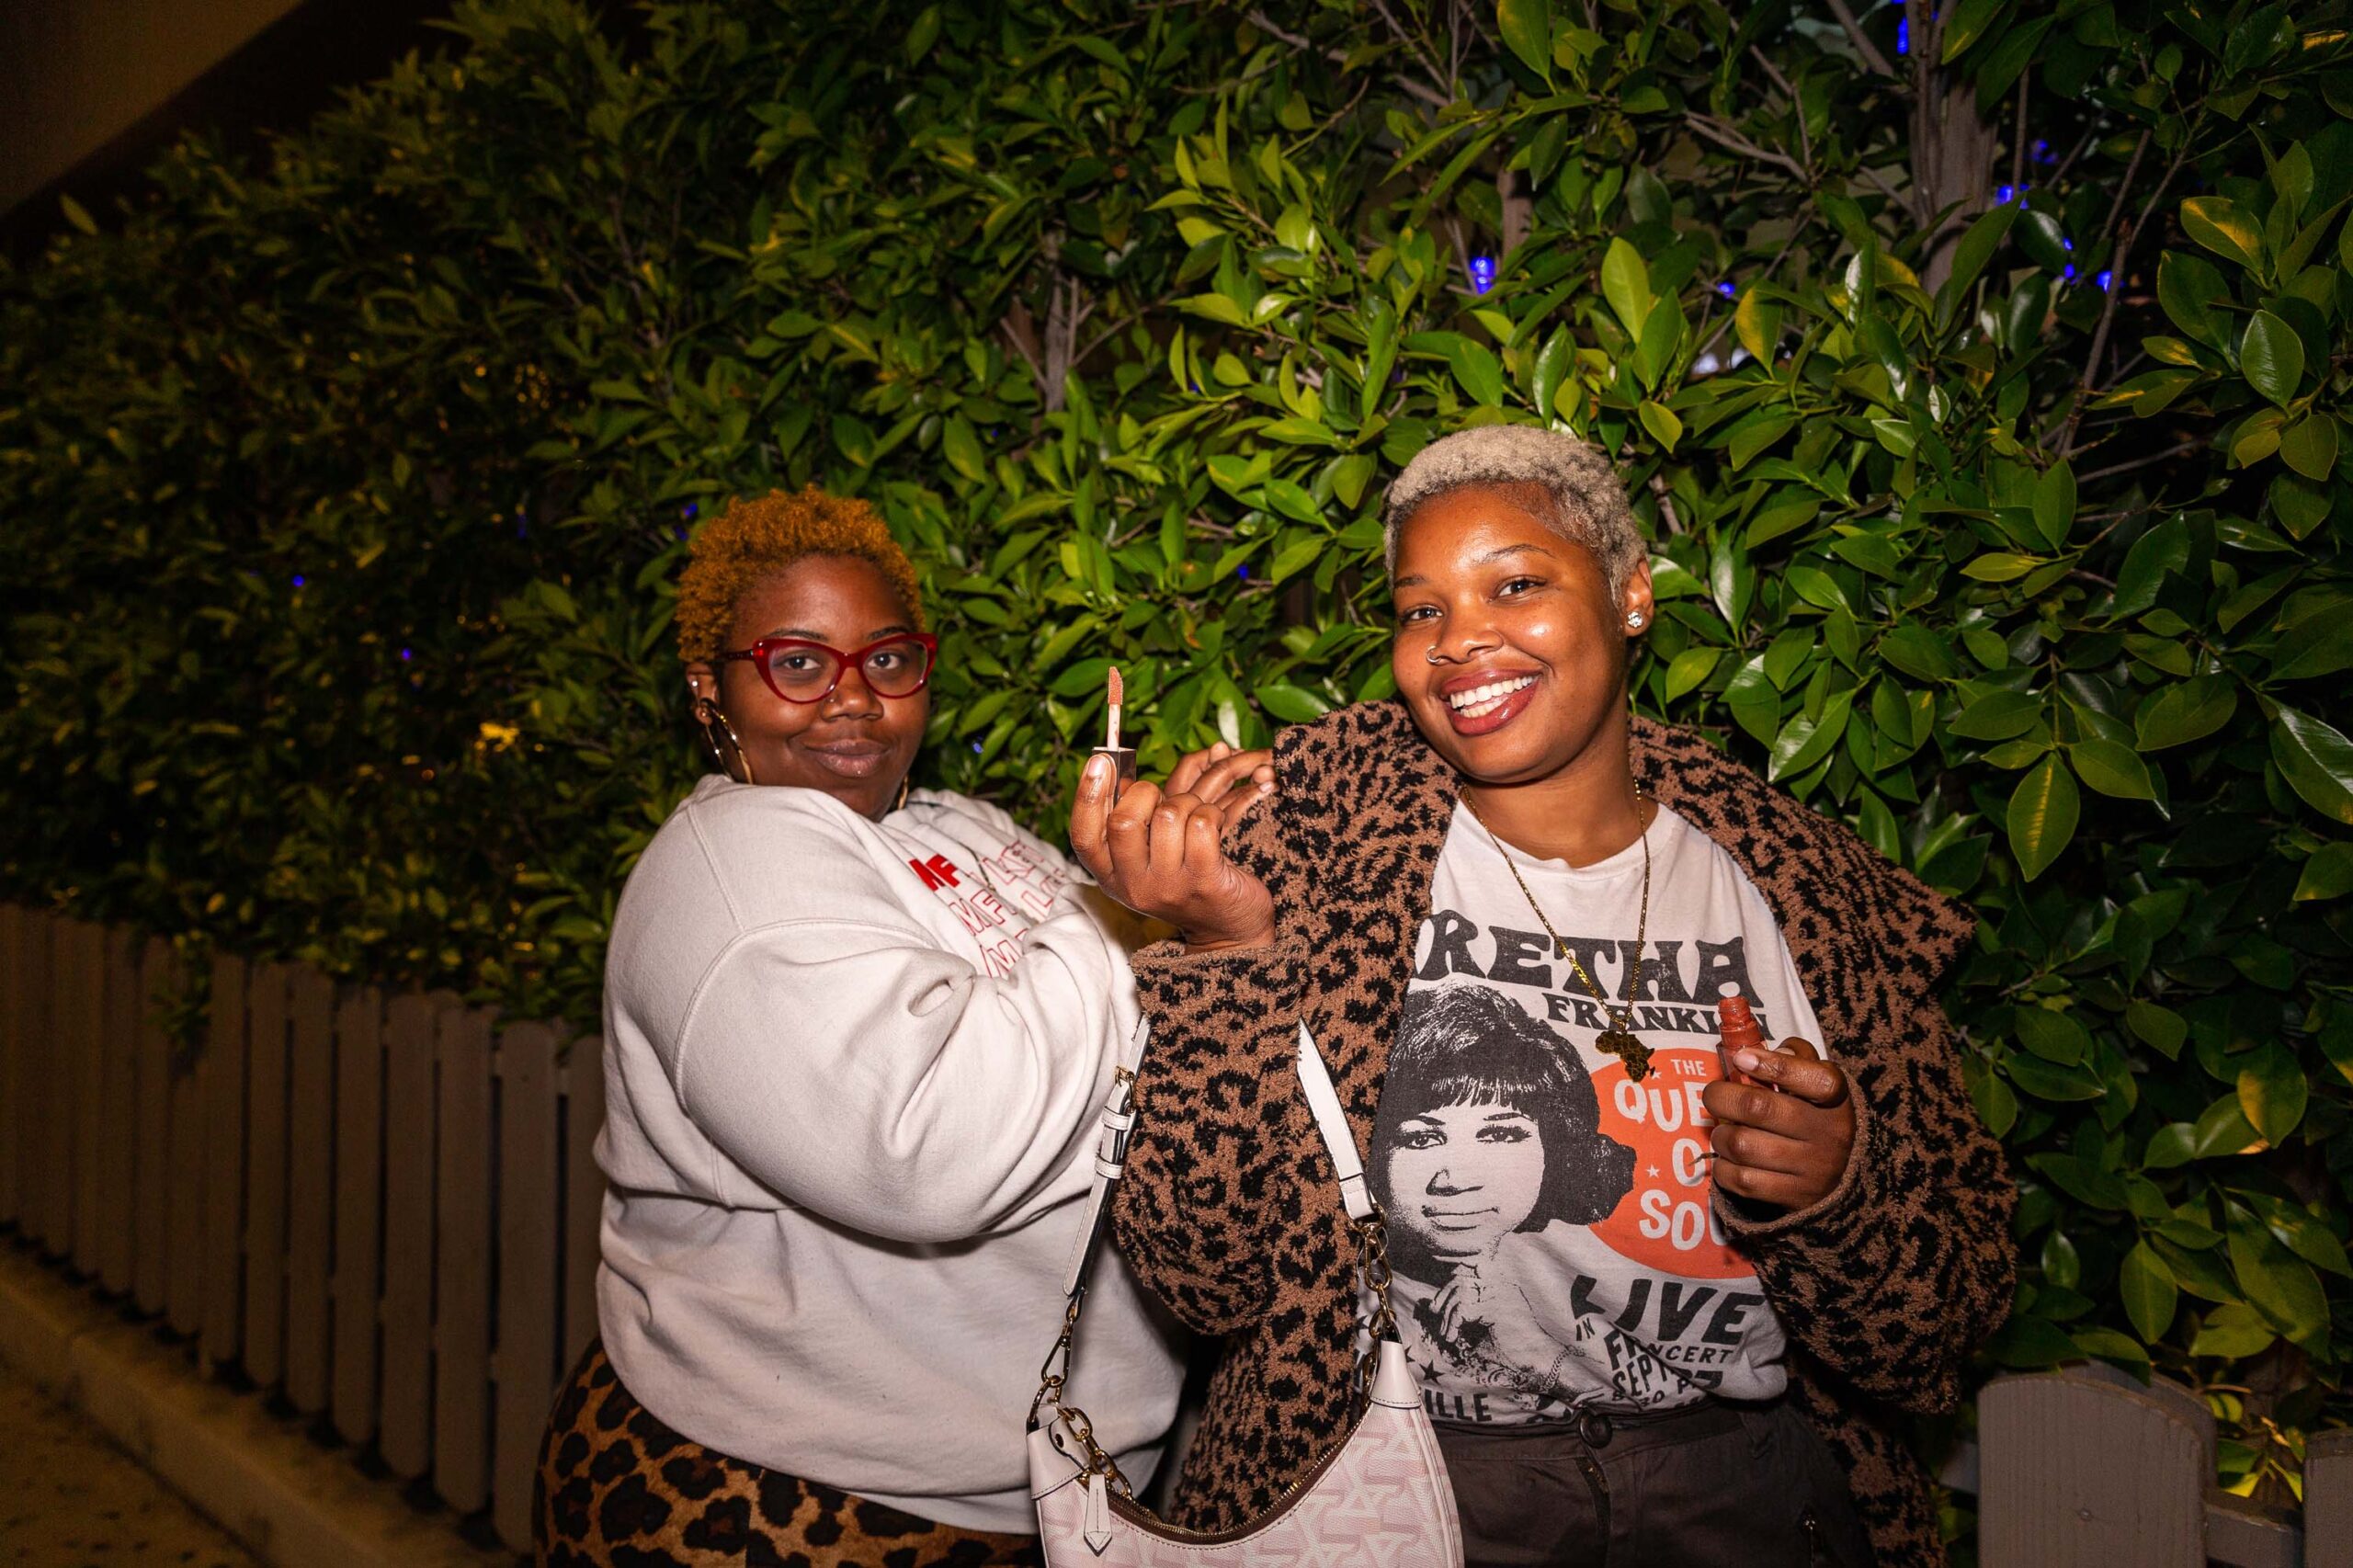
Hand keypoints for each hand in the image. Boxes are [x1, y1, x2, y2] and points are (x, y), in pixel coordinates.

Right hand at [1069, 742, 1275, 949]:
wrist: (1228, 929)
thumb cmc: (1185, 879)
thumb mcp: (1145, 860)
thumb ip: (1127, 824)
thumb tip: (1115, 774)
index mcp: (1112, 877)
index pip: (1083, 837)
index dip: (1087, 795)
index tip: (1100, 761)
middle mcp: (1134, 886)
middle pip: (1123, 821)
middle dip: (1147, 794)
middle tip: (1164, 800)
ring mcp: (1169, 887)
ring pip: (1168, 814)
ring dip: (1188, 803)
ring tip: (1195, 816)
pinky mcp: (1204, 881)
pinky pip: (1201, 822)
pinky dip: (1211, 813)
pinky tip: (1215, 825)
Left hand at [1432, 1257, 1559, 1376]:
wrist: (1539, 1359)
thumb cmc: (1513, 1347)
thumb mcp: (1483, 1327)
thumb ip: (1464, 1314)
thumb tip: (1434, 1306)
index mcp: (1501, 1282)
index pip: (1468, 1273)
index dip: (1449, 1287)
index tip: (1437, 1304)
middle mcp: (1501, 1282)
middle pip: (1462, 1279)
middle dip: (1443, 1296)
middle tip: (1433, 1312)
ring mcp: (1500, 1292)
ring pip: (1461, 1294)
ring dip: (1448, 1314)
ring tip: (1446, 1333)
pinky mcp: (1496, 1305)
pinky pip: (1464, 1309)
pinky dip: (1453, 1324)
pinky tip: (1452, 1338)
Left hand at [1700, 1037, 1855, 1212]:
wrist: (1838, 1179)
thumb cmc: (1814, 1118)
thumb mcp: (1816, 1083)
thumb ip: (1795, 1057)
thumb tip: (1753, 1052)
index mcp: (1836, 1100)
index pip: (1816, 1080)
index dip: (1774, 1066)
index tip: (1741, 1059)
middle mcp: (1828, 1134)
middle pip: (1758, 1108)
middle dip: (1722, 1097)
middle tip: (1714, 1096)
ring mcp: (1812, 1168)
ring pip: (1742, 1145)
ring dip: (1720, 1136)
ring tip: (1723, 1131)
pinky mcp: (1793, 1196)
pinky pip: (1740, 1180)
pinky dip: (1723, 1167)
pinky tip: (1728, 1159)